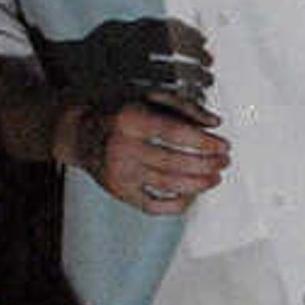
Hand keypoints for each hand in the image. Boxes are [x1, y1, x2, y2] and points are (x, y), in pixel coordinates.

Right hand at [69, 92, 231, 216]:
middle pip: (175, 163)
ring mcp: (119, 173)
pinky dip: (177, 205)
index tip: (224, 145)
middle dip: (207, 165)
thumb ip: (184, 107)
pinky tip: (192, 195)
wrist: (79, 133)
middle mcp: (121, 148)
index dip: (205, 142)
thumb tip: (215, 124)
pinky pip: (153, 206)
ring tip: (215, 178)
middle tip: (225, 162)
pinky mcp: (118, 192)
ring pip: (167, 186)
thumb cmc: (122, 112)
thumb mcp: (148, 98)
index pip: (176, 134)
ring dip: (199, 185)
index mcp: (130, 120)